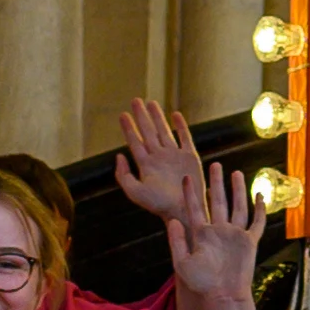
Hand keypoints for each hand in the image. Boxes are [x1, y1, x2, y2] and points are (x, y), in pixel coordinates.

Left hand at [111, 99, 205, 222]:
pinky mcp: (190, 157)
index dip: (129, 128)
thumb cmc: (159, 205)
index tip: (122, 114)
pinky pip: (185, 137)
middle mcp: (159, 157)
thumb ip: (123, 175)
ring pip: (164, 131)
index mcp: (145, 164)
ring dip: (158, 117)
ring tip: (151, 103)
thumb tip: (119, 156)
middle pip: (148, 132)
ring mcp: (174, 156)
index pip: (135, 141)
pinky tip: (176, 115)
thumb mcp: (135, 192)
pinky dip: (180, 126)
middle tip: (135, 100)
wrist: (183, 209)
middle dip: (141, 116)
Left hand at [172, 165, 266, 302]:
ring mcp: (235, 235)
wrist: (223, 296)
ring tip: (235, 173)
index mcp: (201, 234)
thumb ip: (177, 241)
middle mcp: (218, 231)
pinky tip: (259, 196)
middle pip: (218, 201)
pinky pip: (256, 222)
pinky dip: (259, 209)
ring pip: (237, 207)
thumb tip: (173, 220)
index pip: (195, 208)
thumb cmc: (201, 283)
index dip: (191, 193)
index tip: (187, 178)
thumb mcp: (181, 263)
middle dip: (216, 183)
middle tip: (215, 165)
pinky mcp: (249, 242)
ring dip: (237, 190)